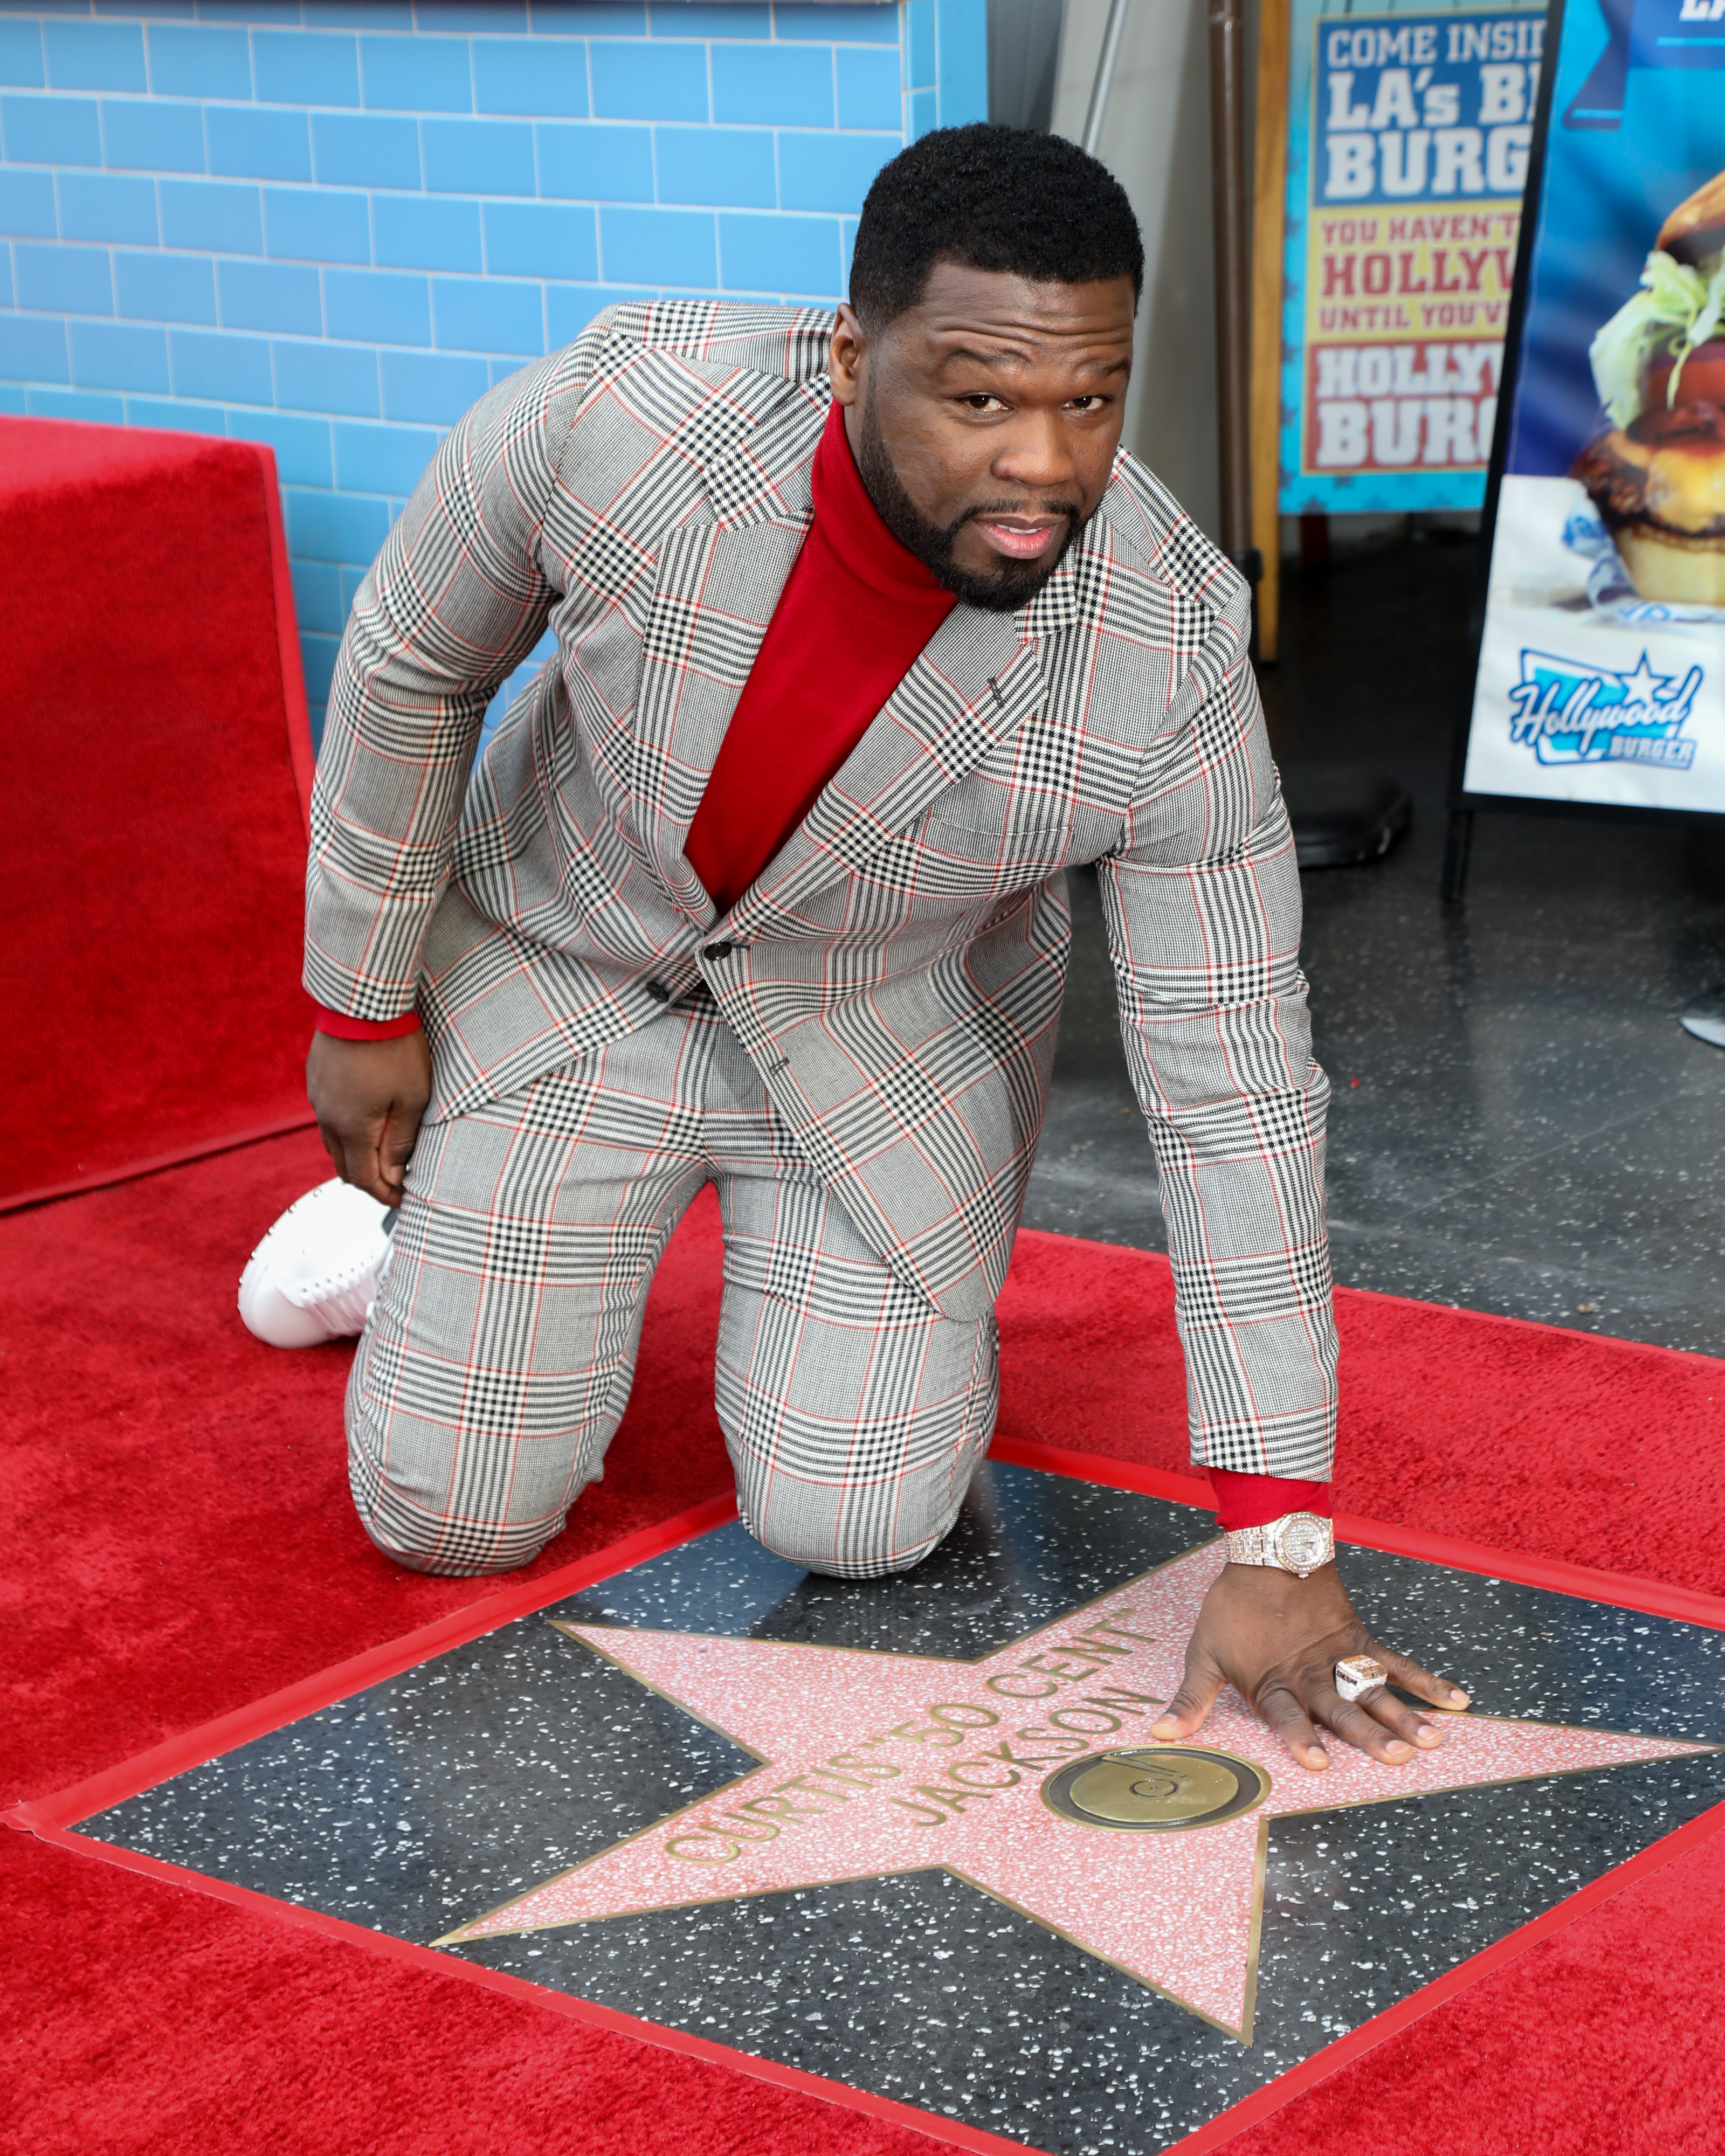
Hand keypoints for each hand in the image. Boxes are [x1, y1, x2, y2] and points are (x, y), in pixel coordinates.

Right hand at [306, 1030, 431, 1207]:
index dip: (384, 1194)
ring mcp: (318, 1098)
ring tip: (383, 1155)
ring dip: (356, 1155)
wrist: (363, 1002)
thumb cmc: (394, 1047)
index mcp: (351, 1128)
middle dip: (369, 1180)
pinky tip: (366, 1122)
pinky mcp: (317, 1080)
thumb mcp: (411, 1098)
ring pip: (333, 1143)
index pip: (364, 1178)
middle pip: (344, 1166)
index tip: (402, 1199)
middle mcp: (327, 1117)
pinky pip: (328, 1117)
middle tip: (395, 1182)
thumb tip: (394, 1176)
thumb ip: (401, 1141)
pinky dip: (346, 1131)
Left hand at [1150, 1561, 1470, 1771]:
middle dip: (1368, 1734)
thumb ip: (1191, 1699)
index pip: (1286, 1716)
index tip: (1318, 1762)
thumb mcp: (1203, 1652)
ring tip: (1430, 1741)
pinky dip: (1428, 1680)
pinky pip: (1397, 1662)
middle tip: (1396, 1756)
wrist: (1267, 1550)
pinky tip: (1457, 1700)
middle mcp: (1309, 1673)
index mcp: (1272, 1682)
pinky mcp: (1359, 1637)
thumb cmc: (1232, 1607)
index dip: (1300, 1738)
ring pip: (1373, 1690)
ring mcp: (1338, 1656)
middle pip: (1340, 1708)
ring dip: (1403, 1715)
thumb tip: (1161, 1735)